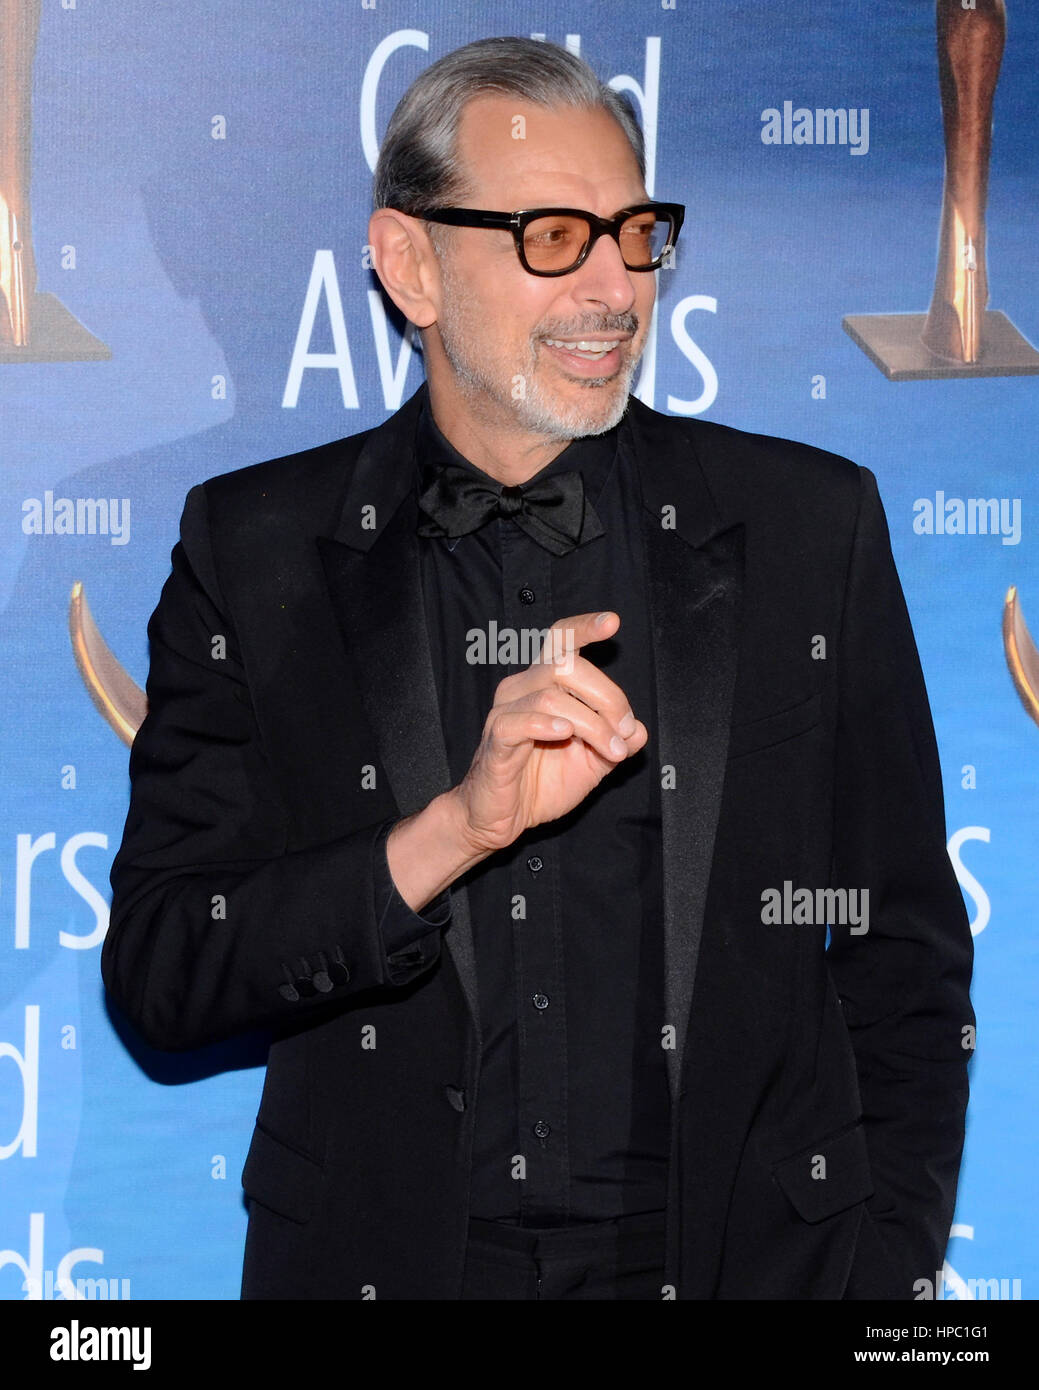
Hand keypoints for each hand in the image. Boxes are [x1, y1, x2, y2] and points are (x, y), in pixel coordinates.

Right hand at [451, 610, 648, 854]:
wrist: (502, 819)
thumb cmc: (539, 784)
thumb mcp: (591, 764)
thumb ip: (616, 743)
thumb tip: (638, 729)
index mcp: (544, 686)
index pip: (560, 641)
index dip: (584, 627)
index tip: (612, 622)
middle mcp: (522, 689)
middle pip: (566, 665)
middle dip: (608, 696)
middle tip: (624, 731)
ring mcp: (505, 712)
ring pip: (552, 696)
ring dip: (592, 723)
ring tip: (611, 750)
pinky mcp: (495, 740)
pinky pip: (519, 721)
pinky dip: (547, 724)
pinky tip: (565, 734)